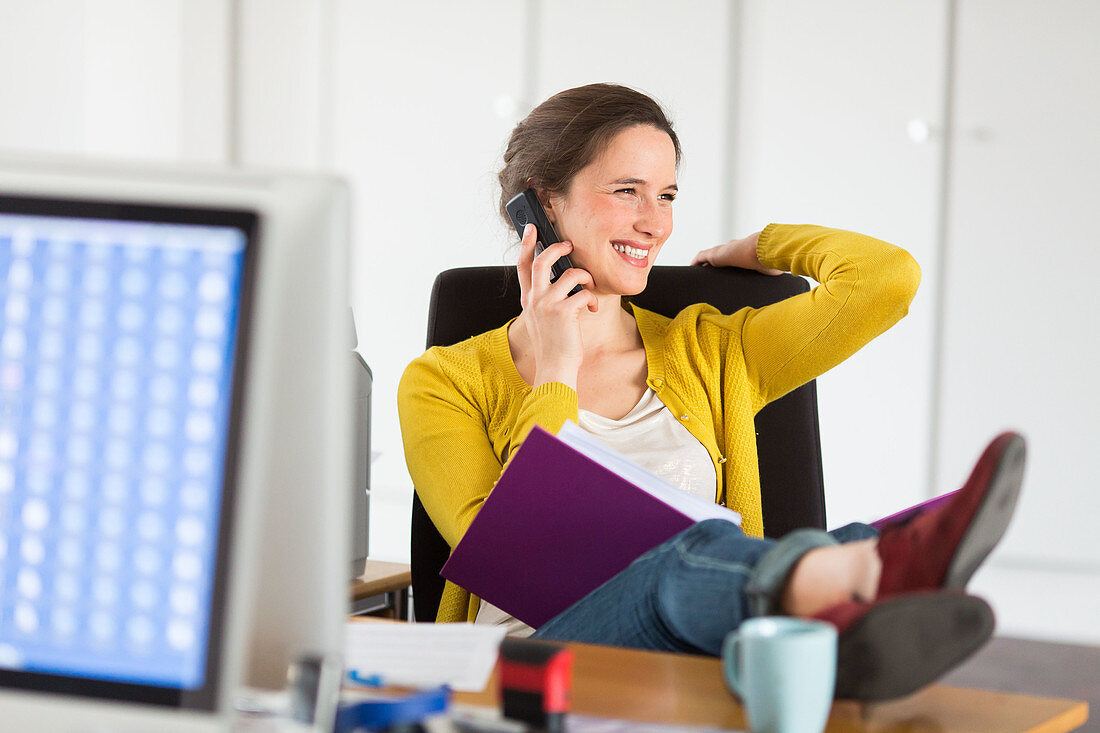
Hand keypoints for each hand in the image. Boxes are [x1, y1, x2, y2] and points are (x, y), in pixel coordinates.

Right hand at [516, 223, 597, 388]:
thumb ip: (545, 299)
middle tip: (569, 245)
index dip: (526, 244)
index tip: (531, 228)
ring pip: (570, 274)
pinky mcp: (564, 312)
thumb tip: (562, 279)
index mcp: (528, 299)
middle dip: (557, 247)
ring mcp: (547, 305)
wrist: (554, 367)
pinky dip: (592, 299)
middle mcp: (534, 299)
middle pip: (542, 260)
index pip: (523, 266)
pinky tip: (592, 309)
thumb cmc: (553, 345)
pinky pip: (583, 293)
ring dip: (585, 277)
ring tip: (590, 286)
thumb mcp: (542, 319)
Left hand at [690, 231, 782, 274]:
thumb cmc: (771, 260)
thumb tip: (784, 281)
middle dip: (713, 262)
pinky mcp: (715, 254)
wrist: (764, 250)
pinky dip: (696, 263)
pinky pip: (701, 258)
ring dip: (703, 263)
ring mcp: (724, 250)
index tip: (725, 269)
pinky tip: (691, 269)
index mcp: (745, 251)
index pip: (734, 256)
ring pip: (708, 256)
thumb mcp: (772, 269)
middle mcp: (733, 249)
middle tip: (708, 272)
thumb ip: (774, 273)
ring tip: (697, 272)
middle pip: (719, 255)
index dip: (728, 262)